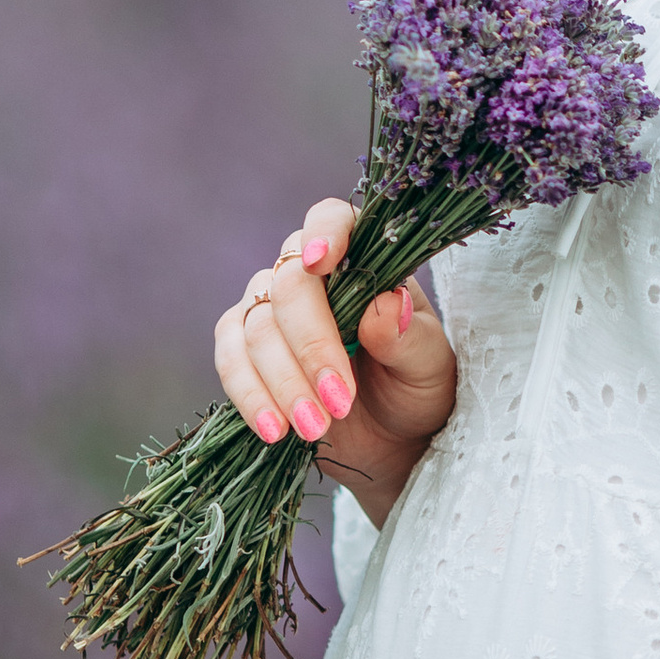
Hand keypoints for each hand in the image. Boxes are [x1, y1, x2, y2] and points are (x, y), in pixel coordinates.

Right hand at [213, 196, 457, 529]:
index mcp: (362, 259)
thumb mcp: (428, 366)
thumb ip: (408, 337)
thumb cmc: (416, 386)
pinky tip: (273, 430)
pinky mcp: (245, 352)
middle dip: (310, 346)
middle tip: (340, 402)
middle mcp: (310, 276)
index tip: (321, 263)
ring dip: (283, 382)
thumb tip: (385, 305)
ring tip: (316, 427)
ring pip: (256, 328)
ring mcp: (271, 310)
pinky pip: (231, 361)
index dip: (324, 232)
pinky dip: (249, 396)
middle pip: (289, 285)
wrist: (392, 438)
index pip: (332, 220)